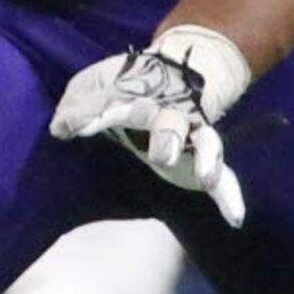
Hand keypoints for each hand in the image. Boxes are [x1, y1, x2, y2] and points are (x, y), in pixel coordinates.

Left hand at [50, 26, 251, 227]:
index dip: (95, 115)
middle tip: (161, 155)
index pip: (114, 104)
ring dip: (206, 157)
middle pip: (170, 122)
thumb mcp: (94, 86)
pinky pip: (225, 177)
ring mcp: (190, 134)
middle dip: (167, 136)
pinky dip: (230, 195)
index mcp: (137, 93)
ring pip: (205, 142)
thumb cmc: (123, 85)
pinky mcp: (202, 159)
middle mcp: (168, 112)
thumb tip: (59, 129)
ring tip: (206, 177)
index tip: (76, 128)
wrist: (173, 74)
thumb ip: (76, 105)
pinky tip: (234, 218)